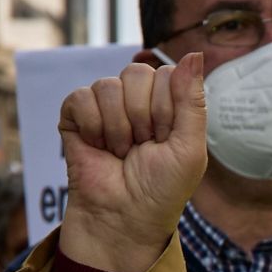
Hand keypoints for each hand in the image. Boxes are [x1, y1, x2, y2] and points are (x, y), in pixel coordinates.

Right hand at [57, 52, 207, 271]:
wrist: (124, 218)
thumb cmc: (161, 189)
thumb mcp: (190, 147)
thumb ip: (193, 100)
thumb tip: (196, 54)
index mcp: (168, 104)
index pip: (168, 74)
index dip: (166, 108)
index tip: (165, 139)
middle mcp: (137, 100)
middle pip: (138, 73)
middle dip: (143, 116)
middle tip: (142, 147)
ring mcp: (105, 106)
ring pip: (108, 85)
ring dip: (118, 127)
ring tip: (121, 152)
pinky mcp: (75, 116)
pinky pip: (80, 96)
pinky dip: (91, 125)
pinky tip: (98, 146)